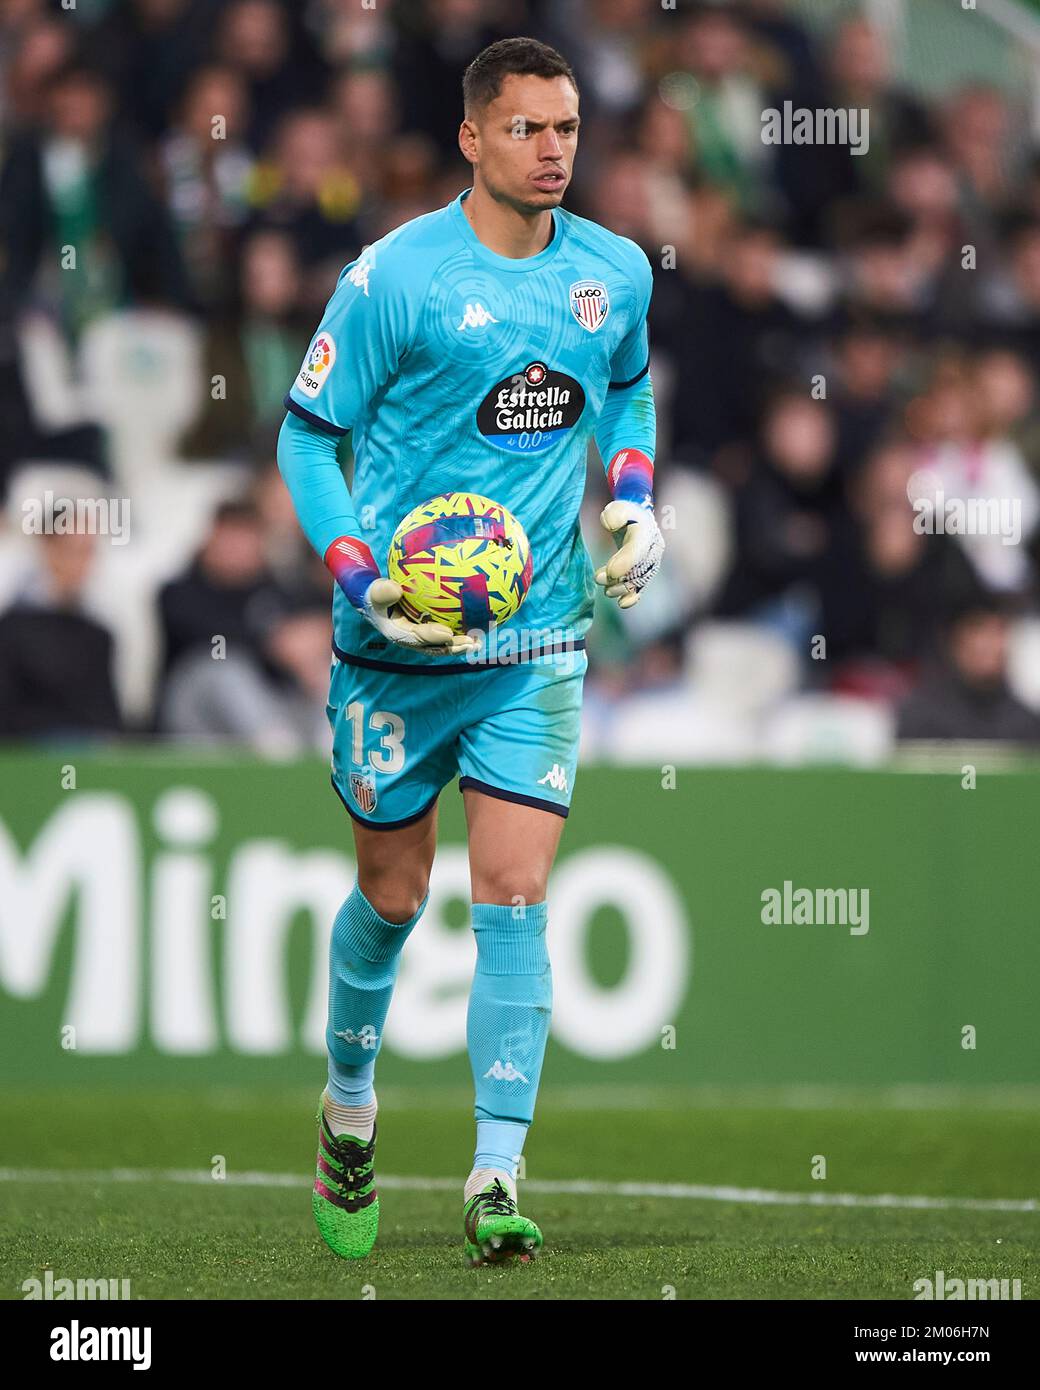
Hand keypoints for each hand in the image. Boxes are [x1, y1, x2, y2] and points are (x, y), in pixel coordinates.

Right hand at [362, 577, 477, 652]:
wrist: (376, 601)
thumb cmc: (376, 594)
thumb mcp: (376, 592)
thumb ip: (383, 591)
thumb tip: (396, 588)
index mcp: (398, 634)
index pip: (416, 637)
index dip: (432, 637)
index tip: (448, 633)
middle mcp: (412, 640)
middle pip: (435, 647)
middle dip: (454, 647)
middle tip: (471, 643)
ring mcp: (422, 638)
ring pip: (443, 645)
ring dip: (461, 644)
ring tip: (479, 642)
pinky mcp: (428, 632)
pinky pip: (446, 635)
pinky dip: (461, 633)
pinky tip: (478, 627)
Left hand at [594, 499, 664, 609]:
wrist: (634, 520)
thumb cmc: (623, 514)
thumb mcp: (617, 508)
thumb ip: (614, 514)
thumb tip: (610, 525)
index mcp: (646, 532)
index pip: (637, 549)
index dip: (626, 562)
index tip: (610, 571)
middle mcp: (653, 549)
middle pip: (638, 568)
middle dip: (619, 577)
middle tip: (598, 578)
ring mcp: (651, 563)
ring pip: (639, 581)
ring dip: (621, 588)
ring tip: (606, 590)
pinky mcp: (644, 573)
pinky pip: (641, 587)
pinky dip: (632, 597)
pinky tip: (622, 604)